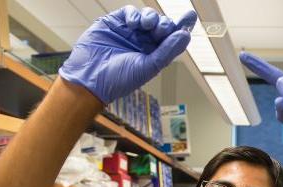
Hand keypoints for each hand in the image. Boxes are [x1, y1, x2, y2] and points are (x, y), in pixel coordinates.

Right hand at [59, 6, 196, 103]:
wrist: (91, 78)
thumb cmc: (120, 79)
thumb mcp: (149, 66)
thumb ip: (168, 50)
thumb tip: (185, 35)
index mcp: (155, 55)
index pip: (172, 39)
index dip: (182, 27)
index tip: (191, 16)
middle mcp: (144, 43)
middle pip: (162, 26)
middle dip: (165, 25)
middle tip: (160, 31)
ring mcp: (129, 32)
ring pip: (148, 16)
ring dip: (151, 18)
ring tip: (146, 26)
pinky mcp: (114, 23)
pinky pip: (130, 12)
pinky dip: (135, 14)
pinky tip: (133, 23)